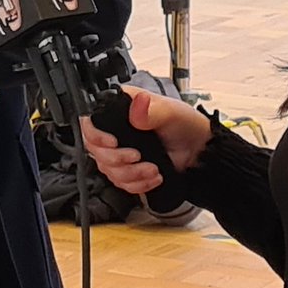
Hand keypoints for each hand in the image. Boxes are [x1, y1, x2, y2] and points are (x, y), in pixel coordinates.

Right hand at [81, 86, 212, 194]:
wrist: (197, 150)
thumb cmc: (185, 124)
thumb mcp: (170, 112)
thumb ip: (151, 109)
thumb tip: (138, 104)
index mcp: (121, 108)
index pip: (90, 122)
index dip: (96, 136)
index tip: (113, 143)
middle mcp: (116, 129)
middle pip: (95, 150)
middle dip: (117, 159)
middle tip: (137, 156)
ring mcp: (120, 150)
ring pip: (107, 170)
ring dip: (130, 174)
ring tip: (152, 169)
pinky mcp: (127, 169)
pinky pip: (120, 183)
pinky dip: (136, 184)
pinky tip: (151, 177)